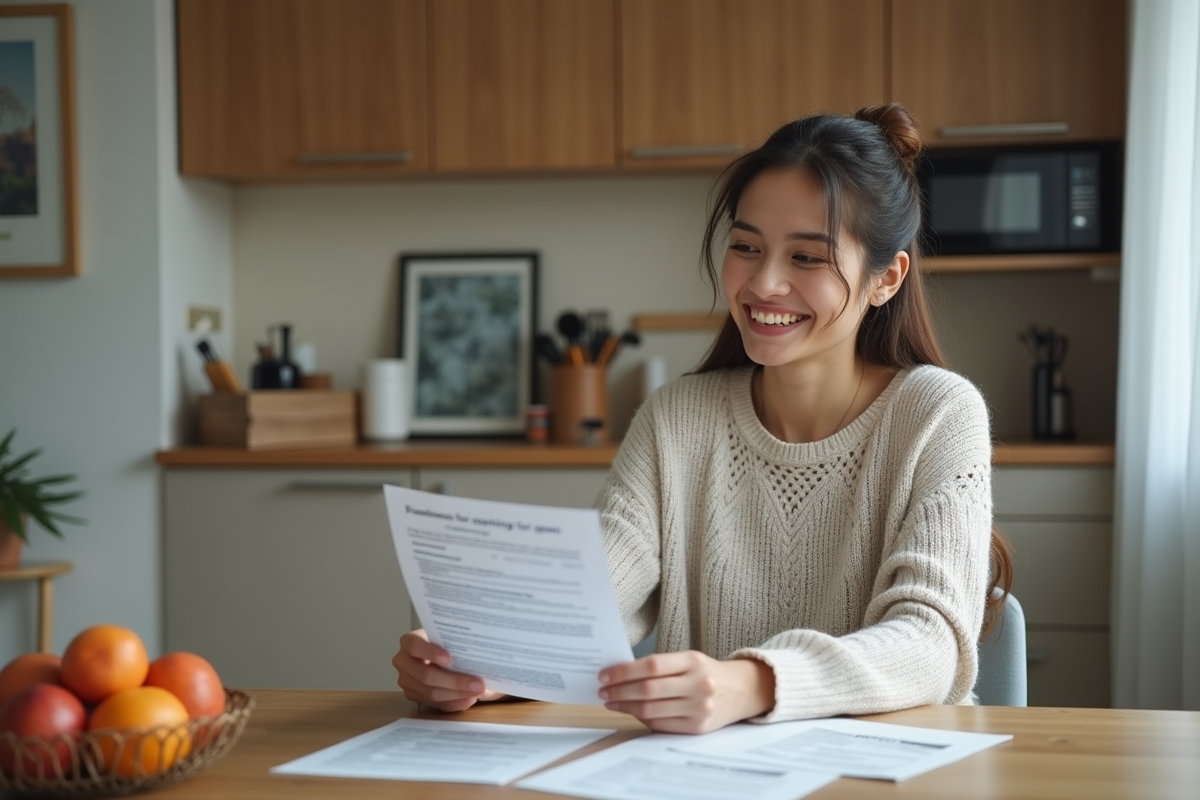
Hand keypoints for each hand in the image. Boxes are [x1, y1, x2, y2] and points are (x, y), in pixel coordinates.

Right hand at [392, 629, 505, 711]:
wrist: (434, 652)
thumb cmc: (444, 641)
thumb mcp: (448, 637)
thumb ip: (458, 644)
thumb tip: (484, 657)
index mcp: (409, 641)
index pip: (415, 646)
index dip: (431, 653)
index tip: (450, 659)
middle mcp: (403, 662)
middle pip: (426, 676)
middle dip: (454, 681)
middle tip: (478, 683)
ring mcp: (406, 681)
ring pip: (431, 693)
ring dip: (457, 695)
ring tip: (478, 692)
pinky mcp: (414, 696)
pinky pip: (435, 704)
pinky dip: (454, 703)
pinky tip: (469, 699)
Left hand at [597, 652, 775, 733]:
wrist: (742, 690)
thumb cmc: (707, 673)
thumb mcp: (689, 660)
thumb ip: (660, 666)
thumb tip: (620, 674)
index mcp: (693, 661)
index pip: (651, 665)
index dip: (623, 671)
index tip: (605, 675)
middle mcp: (698, 684)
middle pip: (648, 689)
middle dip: (619, 691)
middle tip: (603, 691)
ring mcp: (699, 708)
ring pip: (651, 709)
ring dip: (626, 707)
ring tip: (612, 702)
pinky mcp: (698, 727)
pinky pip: (661, 724)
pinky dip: (642, 718)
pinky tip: (632, 711)